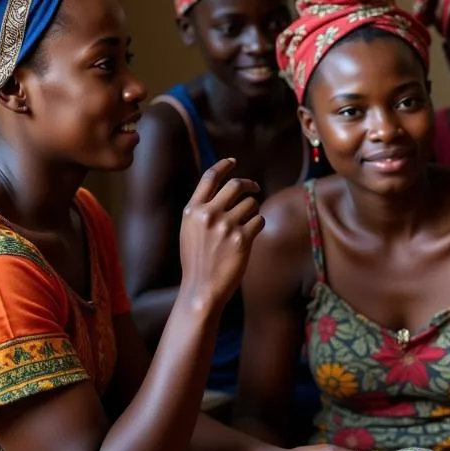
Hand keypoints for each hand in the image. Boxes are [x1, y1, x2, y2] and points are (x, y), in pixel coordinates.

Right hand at [179, 159, 263, 310]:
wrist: (202, 288)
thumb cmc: (197, 261)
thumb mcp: (190, 230)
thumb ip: (202, 210)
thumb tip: (223, 190)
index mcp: (192, 210)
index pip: (210, 177)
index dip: (224, 166)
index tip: (233, 162)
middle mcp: (208, 214)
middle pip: (235, 185)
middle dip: (248, 184)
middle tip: (254, 188)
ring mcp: (226, 226)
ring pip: (251, 204)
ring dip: (253, 210)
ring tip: (246, 224)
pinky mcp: (242, 238)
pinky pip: (259, 220)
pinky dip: (258, 225)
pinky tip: (250, 235)